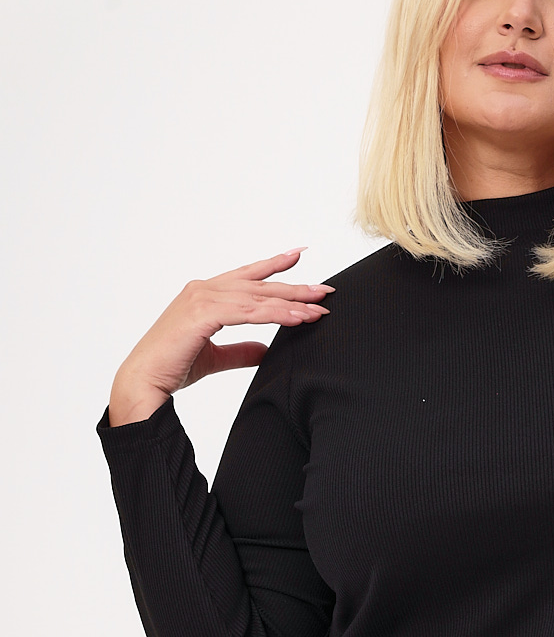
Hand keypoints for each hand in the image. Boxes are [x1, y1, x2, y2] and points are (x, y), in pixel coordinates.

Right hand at [108, 249, 333, 424]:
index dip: (274, 265)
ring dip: (291, 304)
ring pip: (257, 298)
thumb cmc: (174, 367)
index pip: (247, 275)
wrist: (145, 381)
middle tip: (325, 290)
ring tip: (319, 309)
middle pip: (259, 285)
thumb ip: (242, 350)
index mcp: (204, 294)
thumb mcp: (216, 356)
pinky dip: (275, 315)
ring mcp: (201, 299)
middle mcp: (203, 289)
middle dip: (295, 287)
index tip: (299, 255)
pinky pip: (248, 312)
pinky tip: (298, 319)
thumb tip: (267, 349)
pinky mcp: (202, 314)